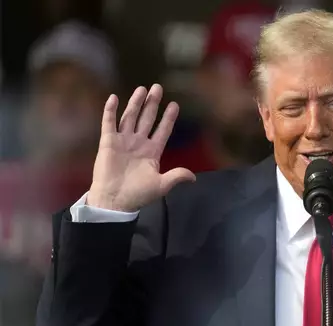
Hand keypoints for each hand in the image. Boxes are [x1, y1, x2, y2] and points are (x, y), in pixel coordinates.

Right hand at [87, 84, 195, 211]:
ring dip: (136, 103)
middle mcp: (138, 143)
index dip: (169, 118)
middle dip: (153, 103)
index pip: (163, 130)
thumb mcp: (161, 185)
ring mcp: (123, 141)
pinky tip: (114, 97)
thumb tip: (193, 177)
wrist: (115, 201)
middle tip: (158, 87)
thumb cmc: (138, 194)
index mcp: (152, 152)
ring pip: (130, 117)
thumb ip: (176, 176)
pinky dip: (110, 111)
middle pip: (147, 118)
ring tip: (142, 89)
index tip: (175, 105)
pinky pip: (109, 123)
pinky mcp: (108, 142)